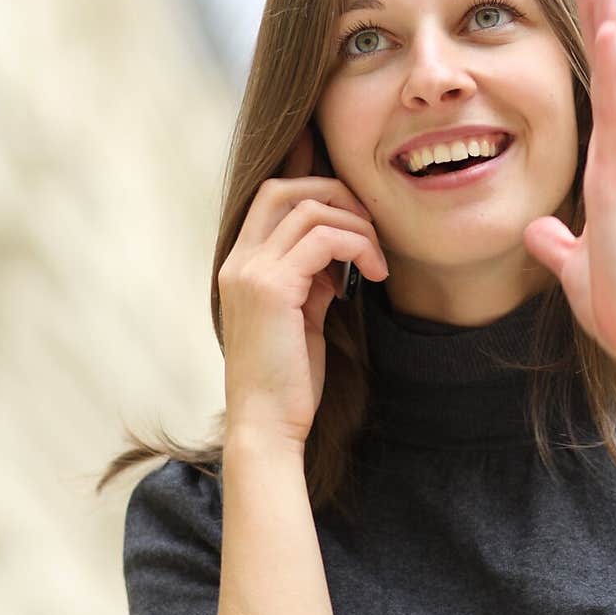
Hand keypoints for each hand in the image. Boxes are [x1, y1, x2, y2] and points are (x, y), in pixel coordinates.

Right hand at [217, 125, 387, 448]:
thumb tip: (339, 250)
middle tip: (371, 228)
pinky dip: (358, 246)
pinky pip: (324, 239)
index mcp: (240, 267)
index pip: (272, 198)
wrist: (266, 426)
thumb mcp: (301, 317)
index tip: (357, 217)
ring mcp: (250, 272)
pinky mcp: (272, 288)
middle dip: (336, 195)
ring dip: (356, 226)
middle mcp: (238, 262)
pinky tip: (374, 274)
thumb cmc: (287, 382)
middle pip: (284, 188)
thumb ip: (311, 279)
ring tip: (378, 261)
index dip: (316, 191)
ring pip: (309, 209)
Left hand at [522, 0, 615, 370]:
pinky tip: (607, 31)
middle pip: (608, 80)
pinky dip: (612, 71)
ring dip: (606, 29)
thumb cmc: (614, 302)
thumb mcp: (572, 264)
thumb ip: (557, 243)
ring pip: (615, 82)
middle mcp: (615, 162)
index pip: (595, 106)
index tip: (586, 19)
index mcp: (604, 177)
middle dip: (601, 26)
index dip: (591, 62)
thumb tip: (541, 231)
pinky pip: (614, 112)